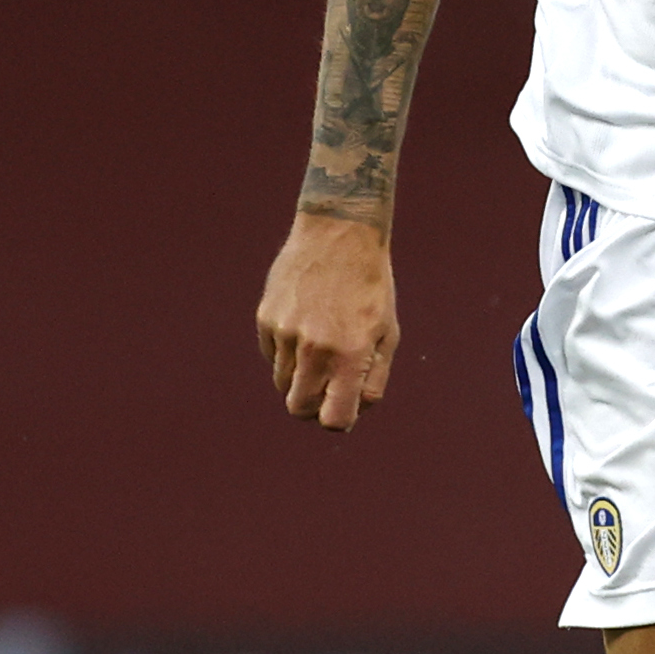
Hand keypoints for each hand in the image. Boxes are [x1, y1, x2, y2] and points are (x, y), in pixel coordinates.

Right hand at [255, 211, 397, 431]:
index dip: (337, 421)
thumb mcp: (388, 333)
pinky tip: (305, 322)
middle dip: (312, 406)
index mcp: (350, 354)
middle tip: (326, 389)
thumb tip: (351, 415)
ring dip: (300, 376)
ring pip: (283, 382)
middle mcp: (314, 347)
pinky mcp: (266, 318)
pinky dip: (286, 351)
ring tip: (320, 344)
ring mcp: (285, 332)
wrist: (340, 232)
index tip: (341, 409)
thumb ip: (372, 379)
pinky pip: (271, 355)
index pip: (333, 418)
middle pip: (299, 408)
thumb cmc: (370, 286)